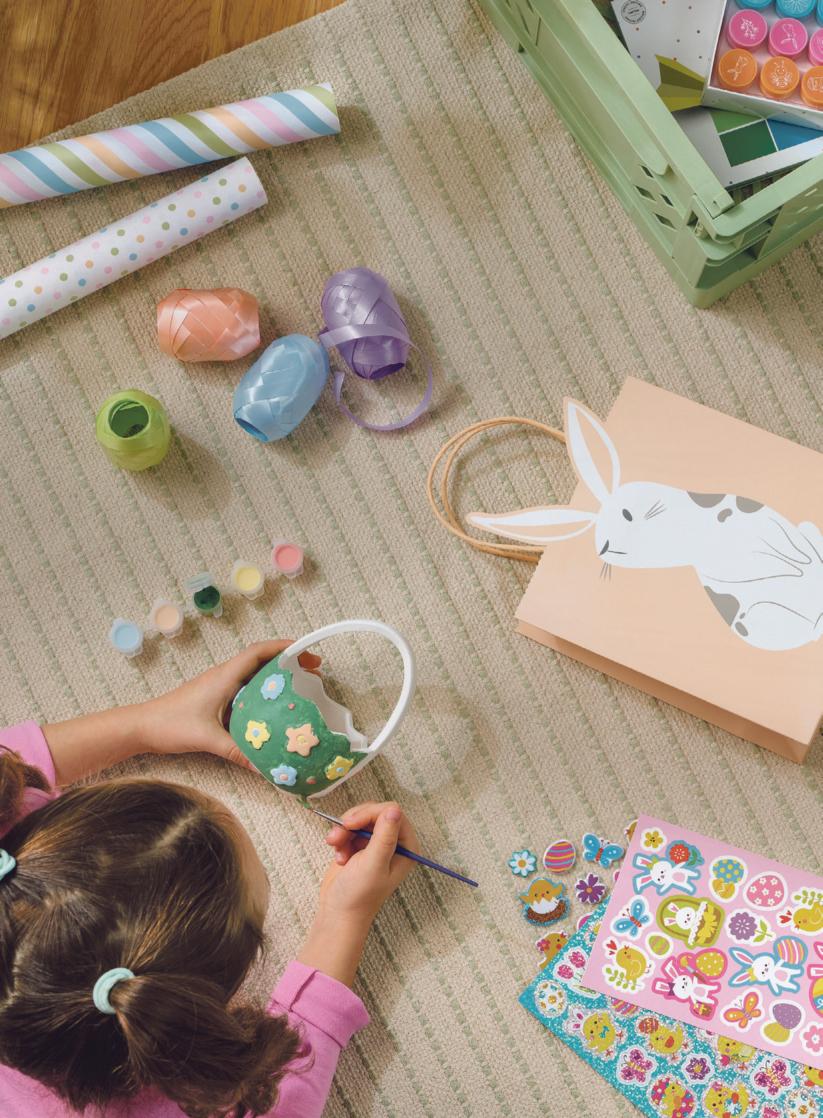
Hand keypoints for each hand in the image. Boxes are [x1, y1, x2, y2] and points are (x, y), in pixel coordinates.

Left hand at [137, 641, 320, 767]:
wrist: (142, 726)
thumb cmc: (170, 724)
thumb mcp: (208, 739)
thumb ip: (237, 753)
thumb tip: (266, 768)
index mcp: (224, 676)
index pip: (259, 652)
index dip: (284, 647)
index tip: (306, 652)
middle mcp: (224, 676)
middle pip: (261, 660)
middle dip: (288, 661)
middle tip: (312, 671)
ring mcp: (219, 686)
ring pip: (254, 674)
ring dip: (276, 676)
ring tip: (299, 687)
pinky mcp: (215, 698)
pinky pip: (245, 689)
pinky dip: (262, 693)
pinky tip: (272, 709)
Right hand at [298, 802, 418, 985]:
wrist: (338, 914)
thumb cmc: (359, 895)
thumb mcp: (373, 864)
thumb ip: (384, 836)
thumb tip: (394, 809)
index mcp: (406, 847)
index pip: (392, 812)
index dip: (371, 814)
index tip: (351, 824)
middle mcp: (394, 843)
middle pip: (375, 812)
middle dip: (354, 821)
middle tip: (339, 834)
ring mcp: (376, 843)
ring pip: (360, 818)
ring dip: (344, 830)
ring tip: (335, 847)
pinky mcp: (360, 845)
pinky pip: (350, 828)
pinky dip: (340, 837)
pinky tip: (338, 856)